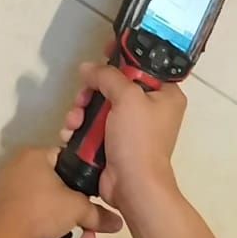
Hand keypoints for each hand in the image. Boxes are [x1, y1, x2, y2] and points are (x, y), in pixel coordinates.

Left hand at [0, 148, 122, 237]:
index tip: (95, 197)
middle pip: (58, 193)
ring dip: (66, 236)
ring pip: (47, 214)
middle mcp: (18, 172)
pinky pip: (33, 226)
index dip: (84, 177)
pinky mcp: (3, 219)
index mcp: (34, 157)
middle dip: (77, 218)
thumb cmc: (41, 211)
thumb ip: (98, 214)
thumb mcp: (77, 209)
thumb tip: (117, 223)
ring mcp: (8, 196)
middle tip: (89, 233)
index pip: (67, 159)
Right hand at [60, 63, 186, 215]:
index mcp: (165, 95)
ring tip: (74, 121)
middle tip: (83, 97)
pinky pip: (93, 126)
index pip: (143, 65)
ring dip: (81, 110)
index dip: (122, 57)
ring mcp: (130, 127)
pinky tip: (70, 132)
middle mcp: (150, 109)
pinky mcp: (113, 143)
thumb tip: (87, 68)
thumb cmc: (138, 139)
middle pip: (114, 86)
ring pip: (99, 105)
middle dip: (92, 91)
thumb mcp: (127, 98)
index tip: (104, 51)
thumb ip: (107, 76)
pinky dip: (80, 127)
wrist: (132, 186)